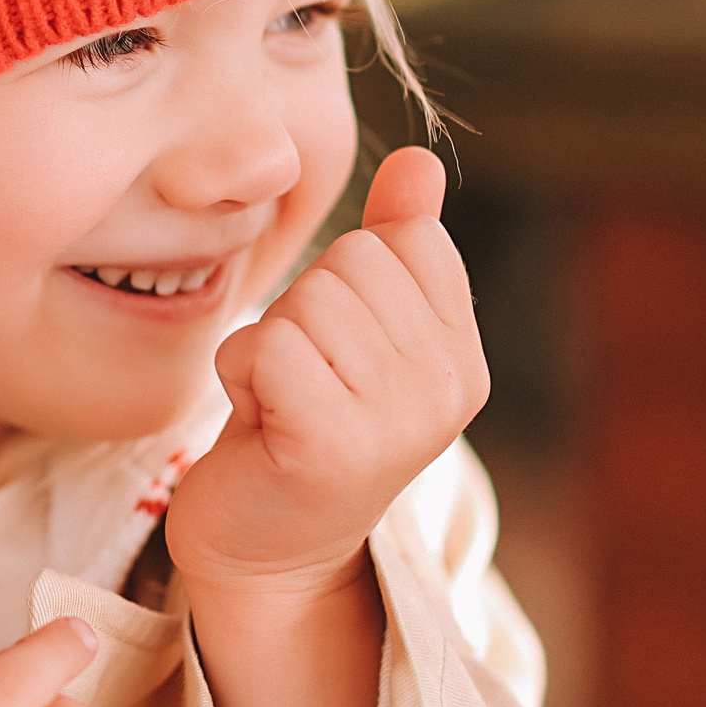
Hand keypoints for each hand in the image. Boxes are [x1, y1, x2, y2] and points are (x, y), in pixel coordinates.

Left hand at [167, 146, 488, 597]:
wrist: (264, 547)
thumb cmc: (301, 423)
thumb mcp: (354, 328)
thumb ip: (393, 243)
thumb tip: (418, 160)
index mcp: (462, 356)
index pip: (397, 240)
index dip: (338, 284)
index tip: (334, 357)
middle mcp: (450, 389)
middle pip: (348, 264)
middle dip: (297, 315)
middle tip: (298, 388)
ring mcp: (400, 422)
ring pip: (305, 302)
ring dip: (265, 348)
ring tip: (280, 407)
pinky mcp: (334, 448)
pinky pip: (268, 347)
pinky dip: (243, 375)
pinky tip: (259, 425)